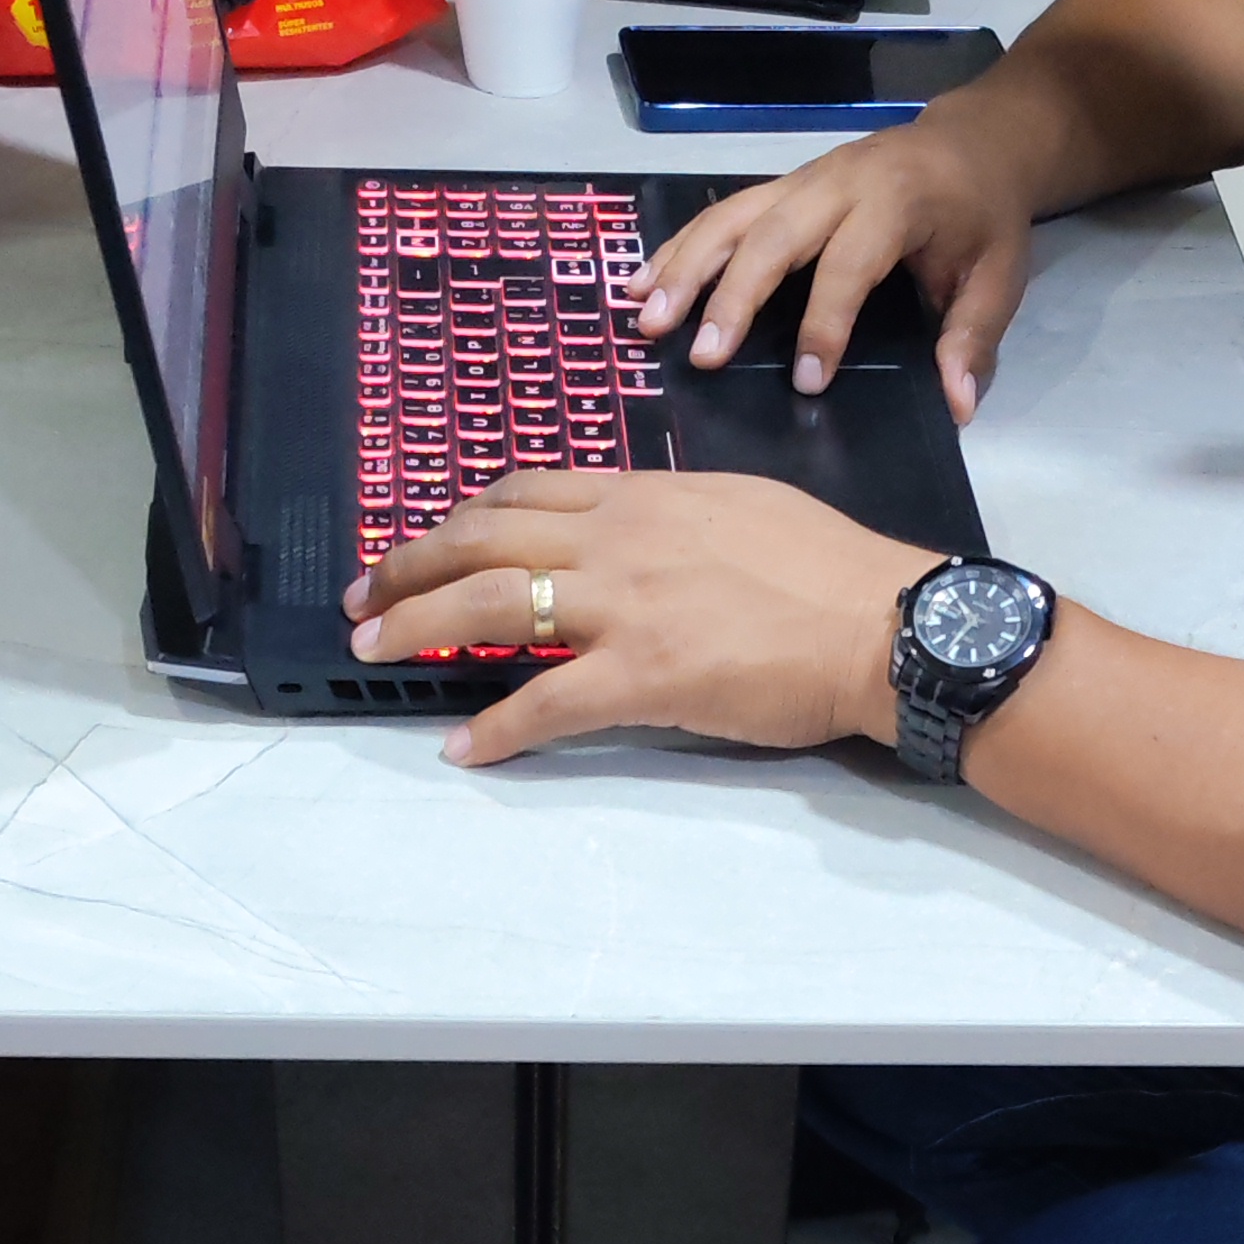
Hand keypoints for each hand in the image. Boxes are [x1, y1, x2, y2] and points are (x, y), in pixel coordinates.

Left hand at [345, 468, 939, 766]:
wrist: (879, 621)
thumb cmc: (827, 570)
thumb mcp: (740, 508)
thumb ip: (674, 518)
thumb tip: (639, 530)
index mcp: (643, 497)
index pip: (524, 494)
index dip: (459, 517)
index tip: (424, 538)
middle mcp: (618, 538)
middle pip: (483, 539)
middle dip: (408, 565)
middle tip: (363, 594)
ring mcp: (624, 605)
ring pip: (491, 604)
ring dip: (418, 626)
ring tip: (373, 648)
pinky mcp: (642, 676)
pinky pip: (545, 701)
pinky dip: (495, 729)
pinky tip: (464, 749)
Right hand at [629, 111, 1037, 423]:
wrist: (973, 142)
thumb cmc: (983, 216)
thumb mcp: (1000, 276)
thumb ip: (973, 338)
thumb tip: (957, 406)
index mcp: (896, 201)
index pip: (850, 263)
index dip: (826, 321)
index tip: (807, 380)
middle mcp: (838, 183)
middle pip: (774, 235)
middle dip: (731, 294)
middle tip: (700, 354)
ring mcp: (802, 179)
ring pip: (733, 217)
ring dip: (685, 266)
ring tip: (646, 317)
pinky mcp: (780, 187)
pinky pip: (722, 214)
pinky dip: (679, 247)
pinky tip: (641, 283)